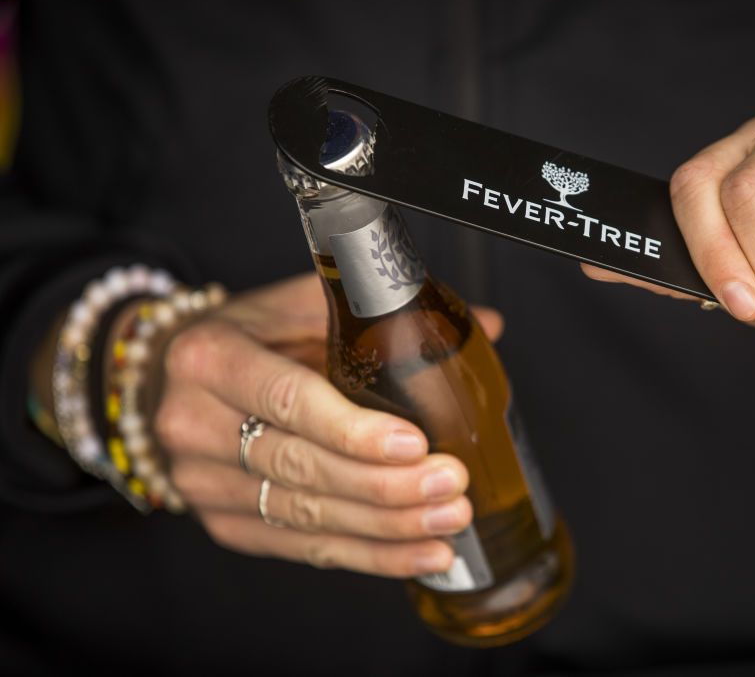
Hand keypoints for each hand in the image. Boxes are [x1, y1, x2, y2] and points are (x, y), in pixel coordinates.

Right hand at [154, 273, 503, 576]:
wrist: (164, 380)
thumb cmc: (243, 335)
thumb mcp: (292, 303)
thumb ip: (378, 310)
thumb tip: (487, 325)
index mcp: (210, 357)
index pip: (289, 400)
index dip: (353, 429)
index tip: (413, 443)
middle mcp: (195, 425)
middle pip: (301, 466)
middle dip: (385, 485)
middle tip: (451, 485)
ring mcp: (204, 484)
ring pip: (305, 515)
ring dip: (386, 527)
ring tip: (449, 521)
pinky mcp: (225, 523)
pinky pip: (303, 548)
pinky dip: (369, 556)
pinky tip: (420, 554)